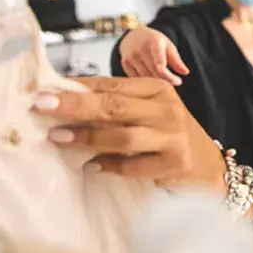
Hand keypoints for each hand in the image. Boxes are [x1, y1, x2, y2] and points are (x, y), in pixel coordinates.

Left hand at [35, 77, 224, 193]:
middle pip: (115, 105)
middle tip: (42, 105)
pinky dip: (111, 166)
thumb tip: (65, 99)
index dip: (77, 86)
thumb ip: (117, 105)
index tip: (44, 89)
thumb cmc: (169, 136)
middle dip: (75, 104)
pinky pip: (136, 166)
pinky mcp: (175, 164)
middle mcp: (166, 110)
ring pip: (124, 136)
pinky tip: (91, 167)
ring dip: (88, 136)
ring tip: (59, 136)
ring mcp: (172, 137)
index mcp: (157, 90)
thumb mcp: (149, 112)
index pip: (112, 84)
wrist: (209, 167)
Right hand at [119, 27, 188, 85]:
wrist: (132, 34)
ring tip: (162, 81)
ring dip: (155, 82)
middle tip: (172, 83)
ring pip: (144, 78)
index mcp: (153, 42)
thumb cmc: (153, 41)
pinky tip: (150, 79)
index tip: (178, 82)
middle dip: (164, 81)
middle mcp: (139, 49)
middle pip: (153, 74)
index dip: (169, 77)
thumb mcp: (167, 45)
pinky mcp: (124, 63)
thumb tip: (185, 72)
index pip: (160, 66)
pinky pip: (136, 78)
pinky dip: (145, 81)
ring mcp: (130, 57)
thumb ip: (176, 59)